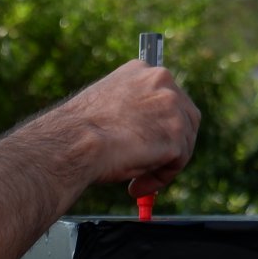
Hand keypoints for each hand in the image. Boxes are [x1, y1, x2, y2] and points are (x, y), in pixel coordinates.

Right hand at [54, 58, 200, 199]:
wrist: (72, 143)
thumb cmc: (76, 130)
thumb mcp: (105, 105)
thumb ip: (128, 110)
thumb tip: (137, 131)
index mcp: (143, 71)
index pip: (167, 97)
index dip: (159, 124)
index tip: (145, 142)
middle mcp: (162, 83)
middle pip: (185, 117)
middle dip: (170, 144)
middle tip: (148, 167)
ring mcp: (172, 109)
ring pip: (183, 142)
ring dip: (162, 165)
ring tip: (136, 182)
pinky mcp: (175, 138)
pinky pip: (176, 164)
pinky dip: (159, 180)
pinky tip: (135, 187)